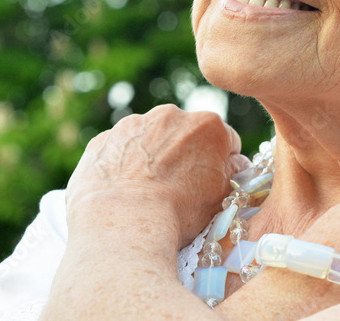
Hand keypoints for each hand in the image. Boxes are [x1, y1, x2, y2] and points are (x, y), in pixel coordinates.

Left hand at [65, 104, 249, 247]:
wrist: (123, 223)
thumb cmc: (178, 213)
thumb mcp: (221, 196)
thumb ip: (232, 171)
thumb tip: (235, 163)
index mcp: (206, 125)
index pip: (225, 139)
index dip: (222, 162)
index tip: (213, 181)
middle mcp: (170, 115)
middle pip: (185, 134)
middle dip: (185, 155)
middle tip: (179, 189)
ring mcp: (133, 124)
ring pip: (150, 138)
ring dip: (152, 156)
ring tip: (147, 193)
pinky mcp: (103, 139)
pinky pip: (119, 149)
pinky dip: (122, 164)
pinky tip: (123, 191)